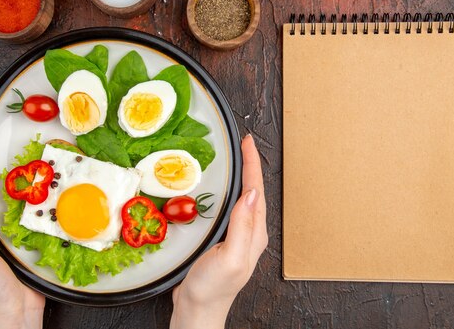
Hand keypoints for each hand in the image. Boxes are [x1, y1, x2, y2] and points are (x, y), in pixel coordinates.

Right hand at [170, 134, 267, 328]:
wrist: (197, 309)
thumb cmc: (213, 288)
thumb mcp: (230, 257)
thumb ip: (243, 226)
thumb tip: (252, 194)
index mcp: (254, 234)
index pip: (256, 191)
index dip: (252, 164)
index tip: (247, 143)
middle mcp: (249, 233)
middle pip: (252, 191)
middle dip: (249, 165)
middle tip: (242, 144)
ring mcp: (237, 236)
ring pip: (242, 198)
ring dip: (241, 177)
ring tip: (236, 159)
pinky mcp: (224, 239)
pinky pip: (230, 207)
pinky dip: (227, 191)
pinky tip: (220, 189)